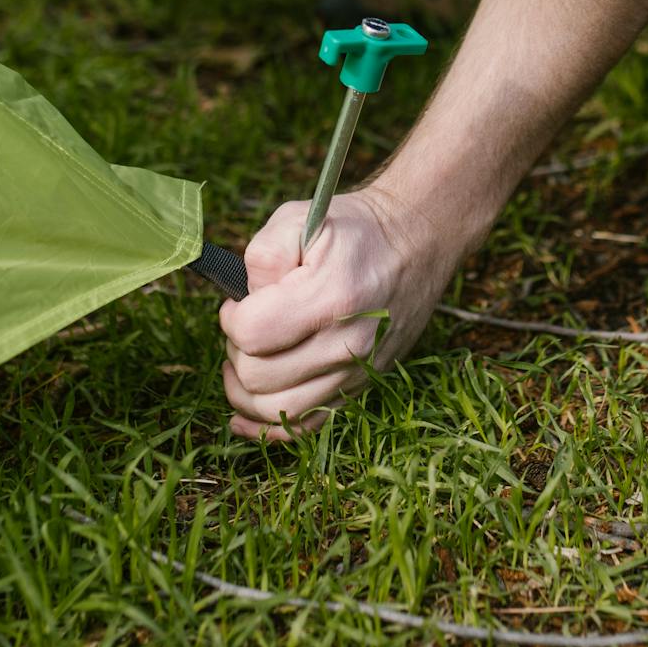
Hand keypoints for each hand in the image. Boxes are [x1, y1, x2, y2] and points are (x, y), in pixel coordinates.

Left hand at [219, 186, 461, 440]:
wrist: (415, 245)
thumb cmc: (354, 232)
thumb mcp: (301, 219)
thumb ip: (262, 256)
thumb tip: (244, 301)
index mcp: (331, 296)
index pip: (252, 334)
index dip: (231, 318)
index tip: (239, 302)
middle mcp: (348, 343)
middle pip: (257, 377)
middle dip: (237, 350)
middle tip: (247, 324)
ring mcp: (356, 371)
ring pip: (274, 408)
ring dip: (244, 388)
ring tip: (246, 358)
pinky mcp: (359, 386)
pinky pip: (304, 426)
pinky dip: (266, 427)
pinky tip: (243, 416)